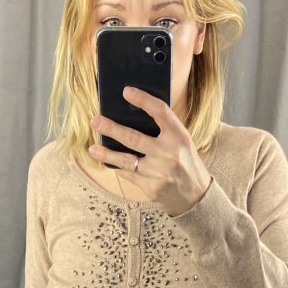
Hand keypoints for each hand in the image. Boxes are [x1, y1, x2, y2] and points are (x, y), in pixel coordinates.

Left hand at [88, 86, 211, 216]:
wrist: (195, 195)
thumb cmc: (185, 162)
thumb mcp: (182, 141)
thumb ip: (164, 130)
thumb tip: (133, 115)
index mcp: (178, 137)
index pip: (160, 112)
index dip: (143, 100)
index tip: (127, 91)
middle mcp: (168, 154)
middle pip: (134, 138)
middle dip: (112, 128)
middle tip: (95, 121)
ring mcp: (158, 173)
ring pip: (125, 160)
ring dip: (106, 154)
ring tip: (92, 148)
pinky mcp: (150, 188)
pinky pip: (128, 175)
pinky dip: (117, 167)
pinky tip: (108, 162)